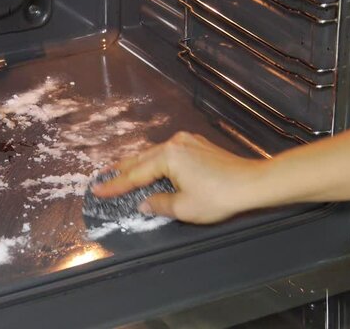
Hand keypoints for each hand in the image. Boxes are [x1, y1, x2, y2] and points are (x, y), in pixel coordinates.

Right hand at [92, 132, 266, 223]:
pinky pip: (167, 151)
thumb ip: (158, 204)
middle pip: (140, 159)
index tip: (97, 189)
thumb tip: (143, 204)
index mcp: (167, 157)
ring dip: (136, 163)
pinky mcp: (196, 145)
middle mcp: (174, 144)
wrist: (252, 183)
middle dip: (120, 170)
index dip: (115, 185)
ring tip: (119, 170)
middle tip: (101, 176)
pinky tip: (149, 164)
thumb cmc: (219, 196)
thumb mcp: (184, 208)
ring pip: (153, 153)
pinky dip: (153, 160)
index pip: (134, 175)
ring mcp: (186, 142)